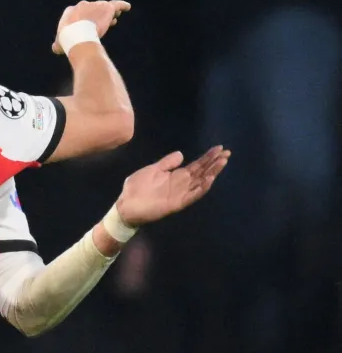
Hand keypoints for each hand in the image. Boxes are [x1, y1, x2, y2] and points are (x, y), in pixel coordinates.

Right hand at [51, 0, 130, 54]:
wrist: (77, 36)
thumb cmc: (67, 40)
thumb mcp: (61, 42)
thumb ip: (59, 44)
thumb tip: (55, 48)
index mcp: (71, 11)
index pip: (80, 13)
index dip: (86, 20)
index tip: (89, 26)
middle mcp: (84, 5)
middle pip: (94, 9)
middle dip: (98, 16)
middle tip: (104, 24)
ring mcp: (96, 5)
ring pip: (105, 8)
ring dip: (109, 14)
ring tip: (114, 20)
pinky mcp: (107, 8)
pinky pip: (117, 5)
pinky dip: (122, 6)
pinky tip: (127, 7)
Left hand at [115, 146, 229, 225]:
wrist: (125, 204)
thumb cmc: (137, 188)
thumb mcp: (152, 170)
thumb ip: (167, 163)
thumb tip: (182, 154)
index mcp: (176, 176)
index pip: (196, 165)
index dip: (207, 157)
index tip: (219, 148)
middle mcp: (181, 184)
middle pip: (202, 172)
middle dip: (214, 163)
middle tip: (227, 153)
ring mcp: (181, 193)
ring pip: (201, 182)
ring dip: (212, 172)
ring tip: (222, 162)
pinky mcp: (177, 203)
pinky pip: (193, 195)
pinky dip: (202, 187)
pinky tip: (210, 179)